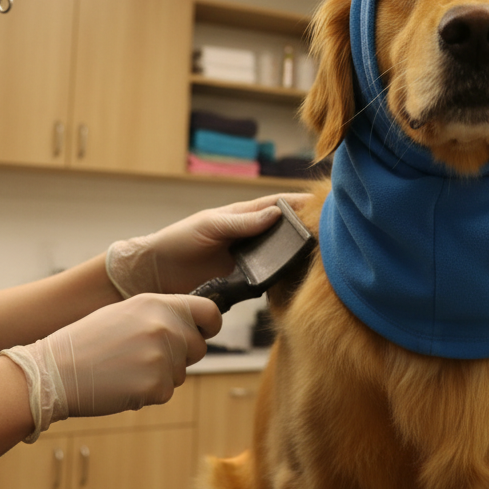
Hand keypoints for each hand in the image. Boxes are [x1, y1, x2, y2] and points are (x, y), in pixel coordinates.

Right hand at [0, 294, 221, 441]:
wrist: (53, 372)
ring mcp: (162, 357)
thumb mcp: (125, 313)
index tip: (205, 333)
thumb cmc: (86, 342)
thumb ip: (161, 316)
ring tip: (124, 368)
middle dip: (180, 357)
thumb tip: (192, 326)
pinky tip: (120, 384)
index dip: (210, 326)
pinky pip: (164, 393)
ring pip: (180, 373)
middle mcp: (165, 327)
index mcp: (158, 304)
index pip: (209, 313)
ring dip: (160, 375)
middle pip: (198, 348)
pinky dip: (147, 393)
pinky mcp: (156, 386)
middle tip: (143, 358)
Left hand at [105, 193, 310, 296]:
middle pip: (286, 232)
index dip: (302, 204)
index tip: (326, 204)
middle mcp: (251, 238)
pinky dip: (283, 281)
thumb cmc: (178, 240)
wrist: (155, 274)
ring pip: (282, 258)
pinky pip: (270, 282)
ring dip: (298, 258)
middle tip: (333, 235)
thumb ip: (242, 222)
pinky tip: (298, 284)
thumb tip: (277, 214)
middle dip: (307, 231)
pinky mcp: (244, 284)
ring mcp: (249, 261)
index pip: (280, 205)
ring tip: (323, 259)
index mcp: (244, 216)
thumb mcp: (210, 225)